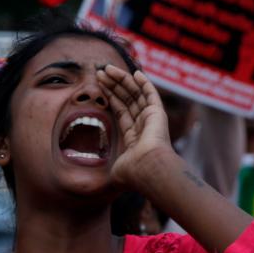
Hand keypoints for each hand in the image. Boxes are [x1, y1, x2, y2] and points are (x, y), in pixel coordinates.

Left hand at [98, 65, 172, 188]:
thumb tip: (96, 183)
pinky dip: (144, 82)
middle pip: (127, 99)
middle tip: (100, 72)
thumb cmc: (131, 172)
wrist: (147, 168)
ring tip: (107, 68)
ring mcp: (152, 119)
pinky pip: (150, 94)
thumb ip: (109, 167)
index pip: (121, 111)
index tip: (101, 85)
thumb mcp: (114, 169)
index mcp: (134, 137)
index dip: (111, 97)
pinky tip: (135, 72)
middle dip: (113, 85)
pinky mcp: (157, 113)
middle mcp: (144, 126)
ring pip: (135, 94)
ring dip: (122, 80)